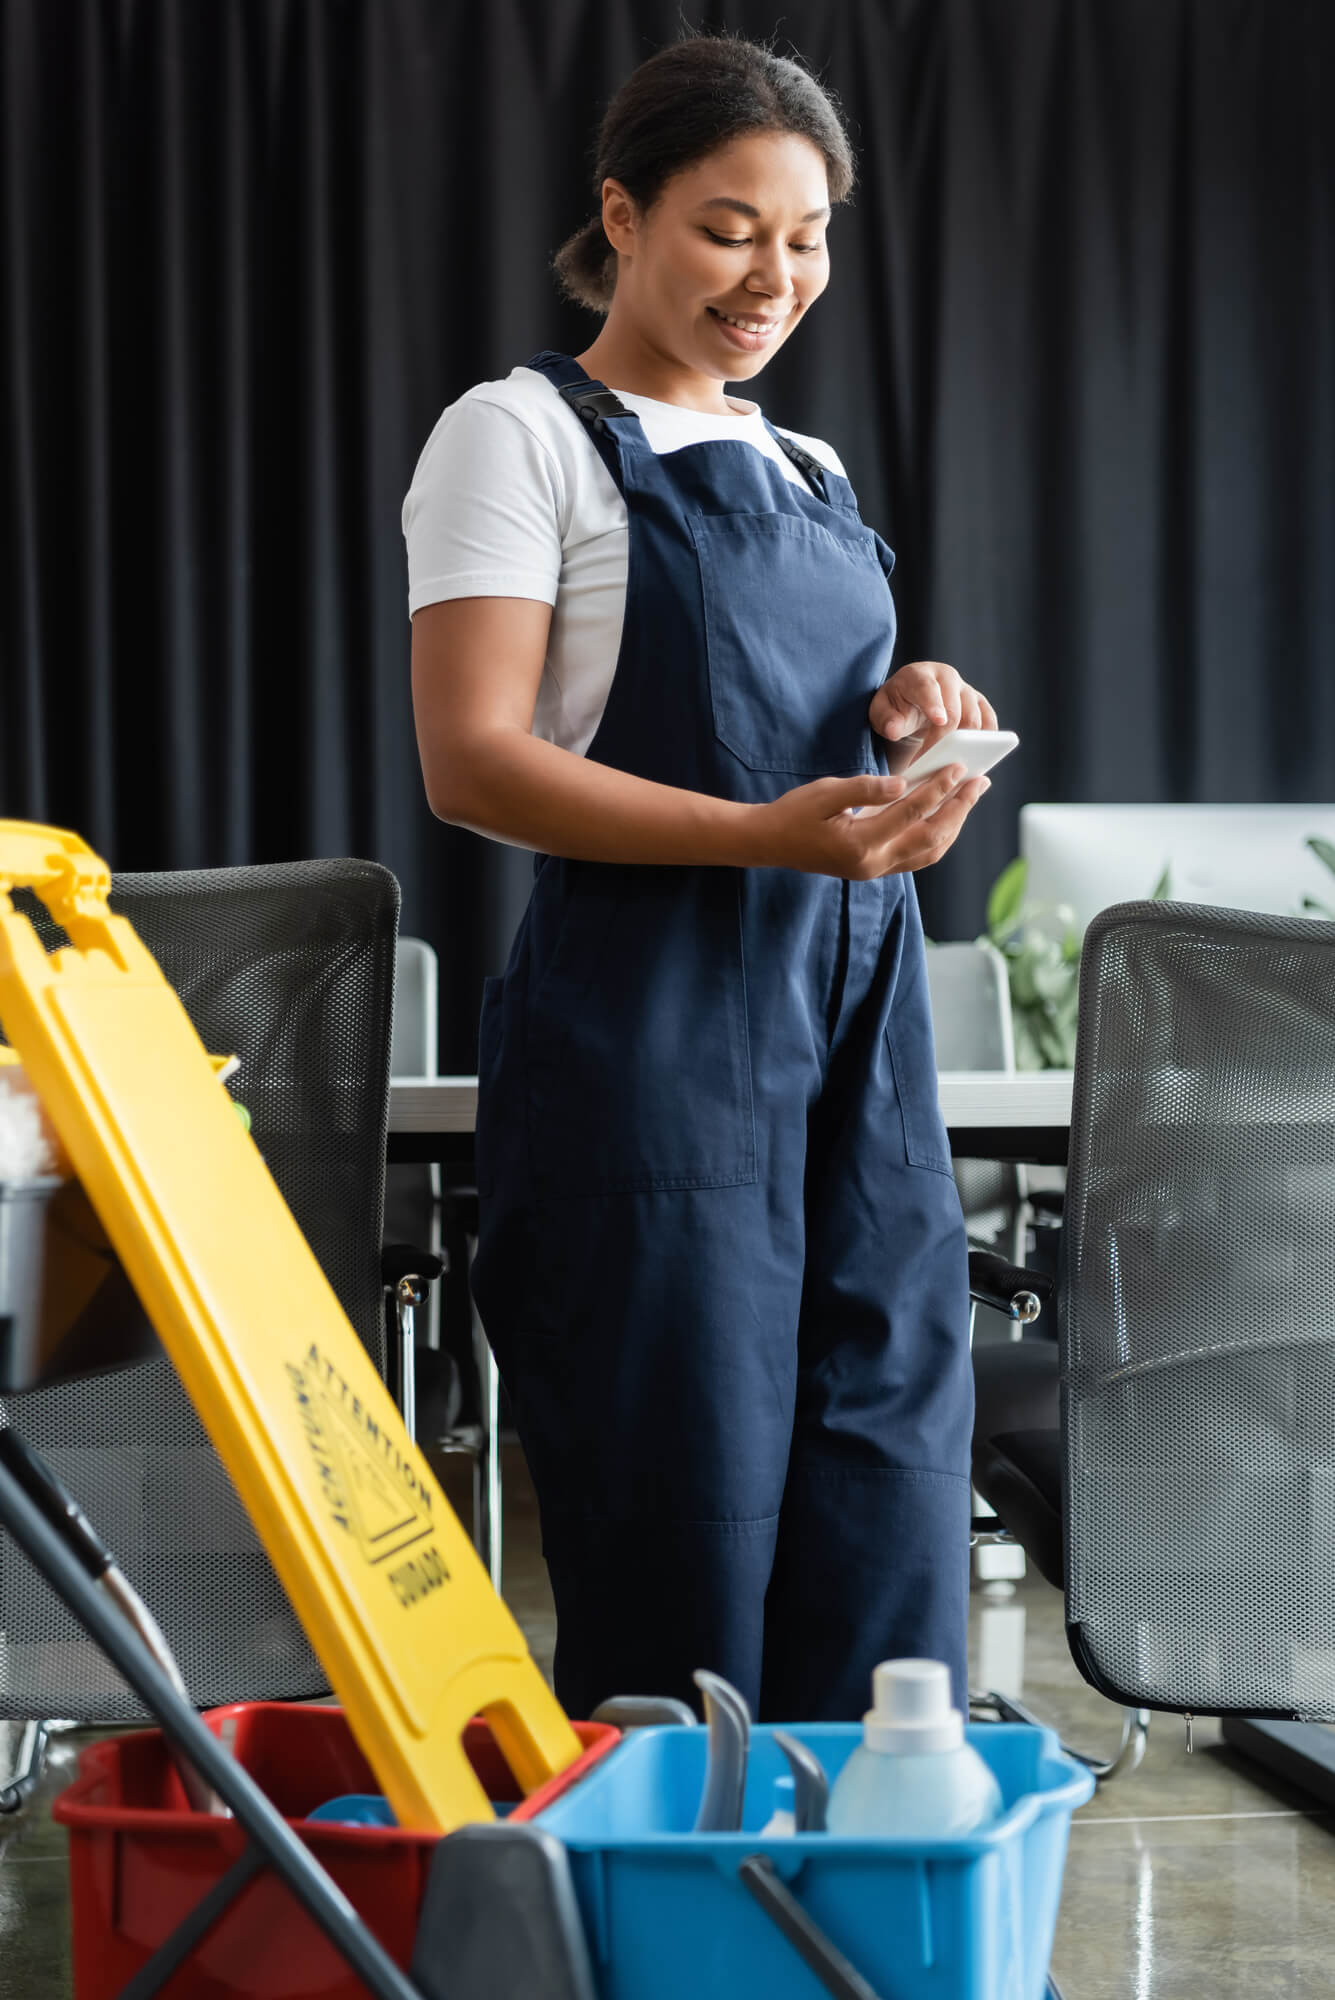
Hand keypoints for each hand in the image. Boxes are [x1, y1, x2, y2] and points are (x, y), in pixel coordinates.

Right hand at [751, 765, 991, 879]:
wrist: (770, 843)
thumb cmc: (795, 813)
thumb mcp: (826, 792)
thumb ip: (865, 788)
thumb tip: (902, 783)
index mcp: (859, 844)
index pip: (910, 813)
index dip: (938, 789)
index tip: (959, 768)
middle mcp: (872, 864)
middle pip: (930, 837)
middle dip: (959, 808)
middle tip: (980, 782)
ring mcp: (875, 870)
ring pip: (929, 851)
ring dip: (953, 824)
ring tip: (969, 798)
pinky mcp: (875, 869)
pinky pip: (917, 857)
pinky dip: (937, 836)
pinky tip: (946, 816)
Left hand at [868, 660, 997, 755]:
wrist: (910, 699)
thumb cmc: (895, 705)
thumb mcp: (881, 711)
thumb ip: (885, 720)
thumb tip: (894, 731)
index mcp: (920, 675)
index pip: (927, 689)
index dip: (934, 705)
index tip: (939, 722)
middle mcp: (947, 678)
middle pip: (956, 709)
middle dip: (947, 738)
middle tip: (934, 763)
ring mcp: (966, 690)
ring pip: (976, 717)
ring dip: (967, 743)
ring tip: (953, 765)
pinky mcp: (979, 704)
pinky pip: (989, 721)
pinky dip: (986, 740)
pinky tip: (975, 758)